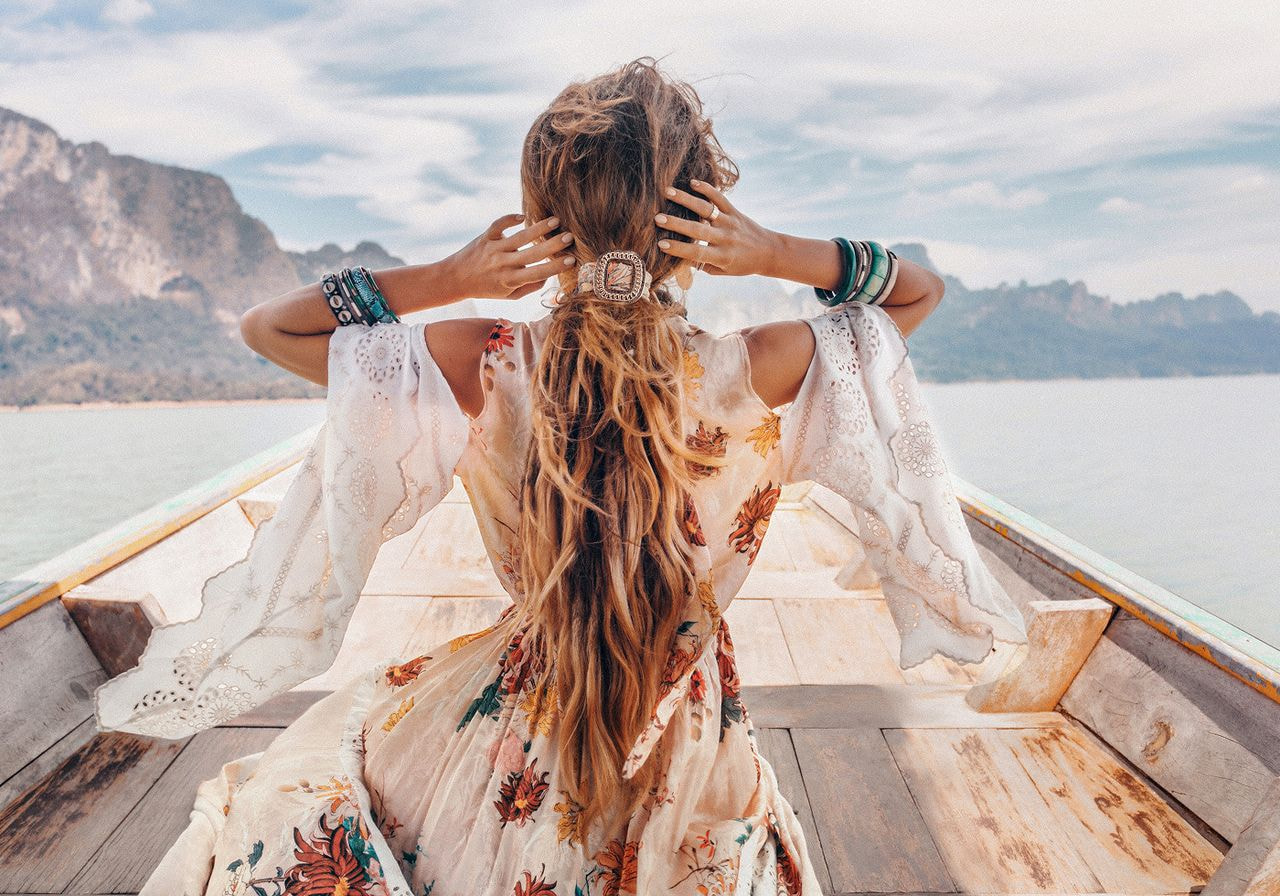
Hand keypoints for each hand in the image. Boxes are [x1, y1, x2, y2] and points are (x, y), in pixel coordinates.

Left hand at [444, 213, 576, 299]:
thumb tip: (548, 276)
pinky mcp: (486, 236)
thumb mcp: (508, 295)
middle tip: (570, 236)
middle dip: (553, 245)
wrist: (455, 279)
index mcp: (511, 280)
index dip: (555, 267)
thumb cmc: (486, 288)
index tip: (571, 260)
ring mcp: (495, 249)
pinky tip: (523, 216)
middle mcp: (504, 264)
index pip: (538, 273)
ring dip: (539, 228)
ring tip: (555, 221)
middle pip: (533, 253)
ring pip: (520, 237)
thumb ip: (529, 287)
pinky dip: (511, 218)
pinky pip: (500, 224)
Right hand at [654, 180, 777, 276]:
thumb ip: (703, 266)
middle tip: (657, 218)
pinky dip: (707, 189)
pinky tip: (692, 182)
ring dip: (686, 200)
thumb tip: (679, 260)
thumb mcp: (723, 271)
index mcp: (722, 256)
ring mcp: (730, 222)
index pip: (696, 253)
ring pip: (706, 209)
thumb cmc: (742, 264)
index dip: (678, 249)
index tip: (660, 243)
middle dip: (676, 223)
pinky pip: (720, 198)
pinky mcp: (735, 211)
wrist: (769, 252)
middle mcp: (725, 238)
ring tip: (667, 192)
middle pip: (697, 230)